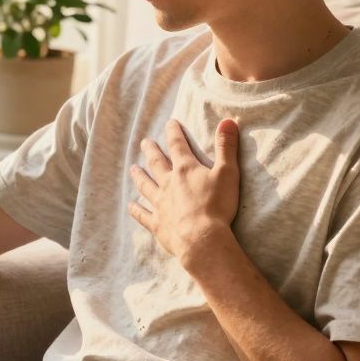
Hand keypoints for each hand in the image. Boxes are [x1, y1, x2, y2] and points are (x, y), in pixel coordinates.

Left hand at [128, 118, 241, 265]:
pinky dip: (136, 210)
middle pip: (156, 163)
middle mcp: (168, 184)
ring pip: (146, 186)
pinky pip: (143, 215)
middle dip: (151, 151)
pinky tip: (131, 205)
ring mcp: (160, 204)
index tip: (170, 123)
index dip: (174, 133)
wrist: (202, 239)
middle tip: (144, 142)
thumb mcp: (227, 173)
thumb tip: (228, 120)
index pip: (178, 145)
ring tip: (133, 168)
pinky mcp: (157, 223)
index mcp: (185, 170)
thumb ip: (226, 146)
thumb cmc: (217, 206)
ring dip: (139, 176)